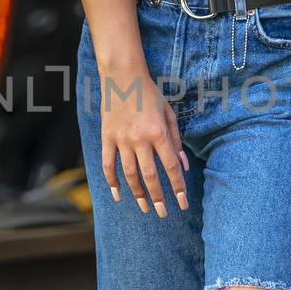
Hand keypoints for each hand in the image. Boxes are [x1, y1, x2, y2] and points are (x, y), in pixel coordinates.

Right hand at [100, 67, 189, 216]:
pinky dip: (111, 181)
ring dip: (137, 193)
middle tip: (163, 213)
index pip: (171, 167)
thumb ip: (176, 140)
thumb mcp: (168, 113)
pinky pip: (108, 164)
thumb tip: (184, 166)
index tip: (183, 203)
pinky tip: (117, 195)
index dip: (178, 187)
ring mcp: (121, 139)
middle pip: (150, 176)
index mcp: (158, 132)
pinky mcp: (106, 137)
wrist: (122, 76)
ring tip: (144, 208)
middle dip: (158, 198)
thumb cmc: (149, 93)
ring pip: (129, 174)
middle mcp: (139, 139)